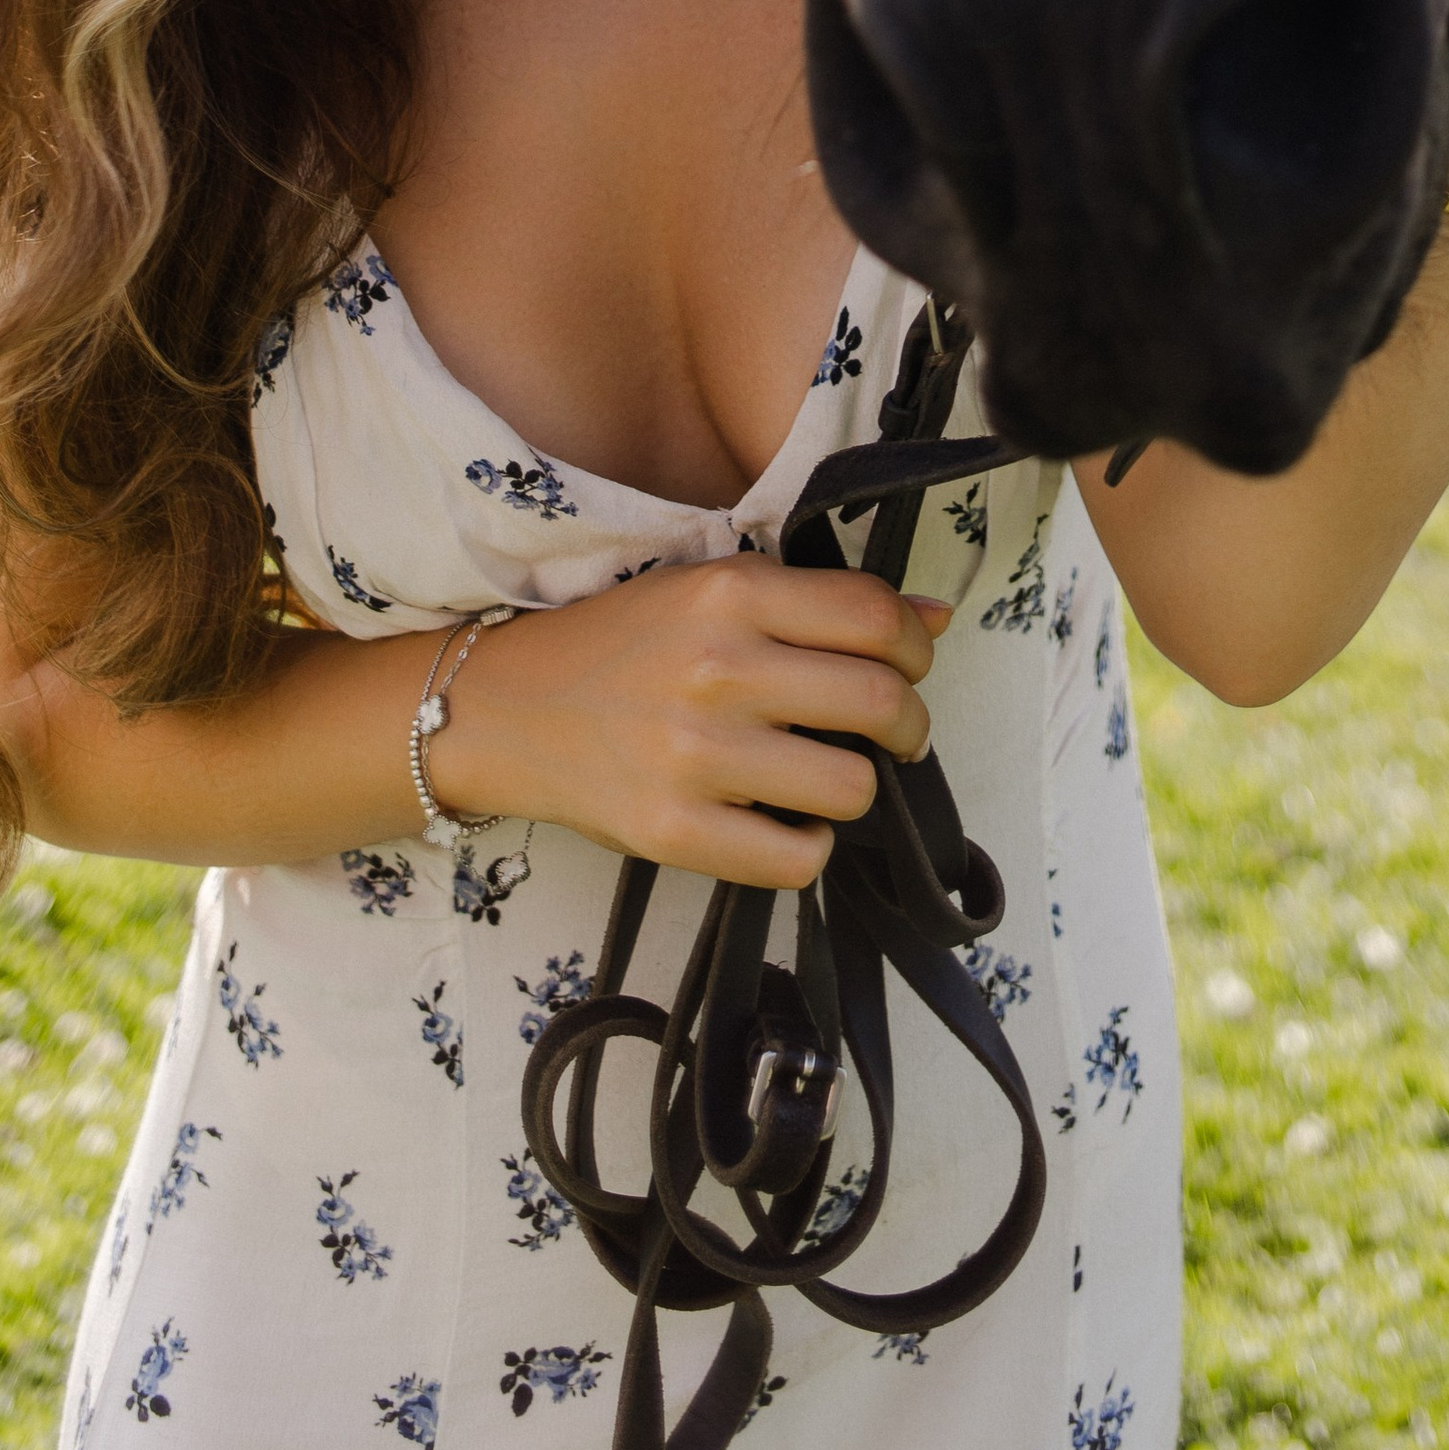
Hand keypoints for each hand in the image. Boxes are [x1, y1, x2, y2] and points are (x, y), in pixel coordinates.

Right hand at [428, 556, 950, 891]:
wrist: (510, 708)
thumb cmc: (624, 643)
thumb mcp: (711, 590)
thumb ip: (820, 602)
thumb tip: (937, 617)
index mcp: (731, 593)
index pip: (875, 616)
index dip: (915, 648)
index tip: (910, 667)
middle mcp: (718, 667)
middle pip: (881, 703)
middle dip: (910, 725)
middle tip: (895, 735)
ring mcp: (695, 754)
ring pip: (850, 787)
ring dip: (858, 789)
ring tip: (827, 777)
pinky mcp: (673, 830)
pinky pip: (796, 858)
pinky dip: (808, 846)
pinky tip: (785, 822)